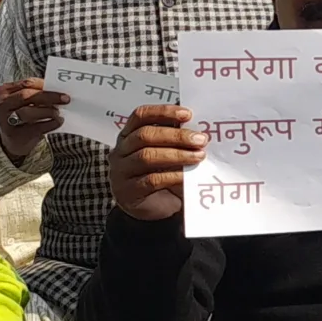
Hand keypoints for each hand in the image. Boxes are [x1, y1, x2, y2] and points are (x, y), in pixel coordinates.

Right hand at [0, 79, 66, 160]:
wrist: (13, 140)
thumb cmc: (22, 114)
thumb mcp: (23, 101)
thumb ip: (35, 93)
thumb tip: (59, 89)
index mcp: (4, 91)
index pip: (26, 83)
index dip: (44, 85)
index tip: (61, 87)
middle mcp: (2, 105)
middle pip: (26, 96)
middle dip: (49, 96)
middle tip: (66, 99)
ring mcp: (6, 120)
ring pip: (28, 112)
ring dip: (48, 111)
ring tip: (58, 112)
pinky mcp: (15, 134)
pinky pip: (36, 127)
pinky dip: (51, 124)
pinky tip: (58, 121)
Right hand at [107, 104, 203, 220]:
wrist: (153, 208)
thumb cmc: (162, 174)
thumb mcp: (166, 153)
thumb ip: (175, 140)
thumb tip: (199, 128)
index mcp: (128, 135)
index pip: (140, 116)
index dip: (163, 112)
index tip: (188, 114)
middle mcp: (120, 151)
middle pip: (144, 135)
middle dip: (176, 136)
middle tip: (201, 139)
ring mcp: (120, 172)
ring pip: (147, 156)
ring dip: (177, 155)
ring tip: (199, 156)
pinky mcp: (127, 192)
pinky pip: (151, 180)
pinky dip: (173, 176)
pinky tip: (188, 175)